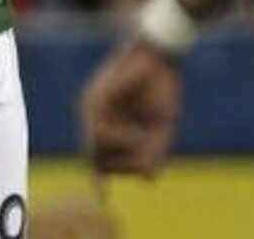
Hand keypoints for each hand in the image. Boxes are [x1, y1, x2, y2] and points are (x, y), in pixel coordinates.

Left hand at [81, 37, 181, 177]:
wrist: (161, 56)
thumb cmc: (162, 87)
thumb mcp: (161, 126)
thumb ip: (154, 152)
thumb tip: (148, 179)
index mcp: (108, 125)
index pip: (99, 161)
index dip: (100, 181)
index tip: (103, 198)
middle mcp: (94, 118)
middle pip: (97, 162)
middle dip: (124, 168)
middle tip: (149, 157)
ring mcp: (91, 108)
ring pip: (96, 152)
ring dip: (124, 156)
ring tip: (144, 139)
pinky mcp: (95, 99)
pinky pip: (100, 133)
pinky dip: (121, 140)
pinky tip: (138, 133)